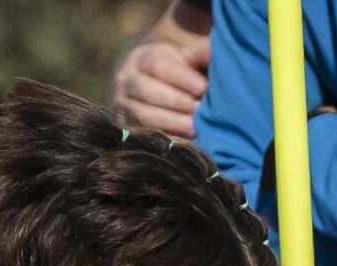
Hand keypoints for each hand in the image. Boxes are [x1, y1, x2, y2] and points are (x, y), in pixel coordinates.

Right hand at [111, 3, 212, 136]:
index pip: (158, 66)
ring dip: (171, 123)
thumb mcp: (181, 58)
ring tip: (195, 128)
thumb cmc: (170, 72)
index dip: (182, 78)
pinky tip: (184, 142)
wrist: (137, 86)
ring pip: (142, 115)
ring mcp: (120, 106)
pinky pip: (141, 135)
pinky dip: (165, 139)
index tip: (203, 87)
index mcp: (140, 58)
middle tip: (201, 110)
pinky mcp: (122, 127)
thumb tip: (216, 53)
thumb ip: (199, 55)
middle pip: (147, 91)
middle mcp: (125, 80)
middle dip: (178, 102)